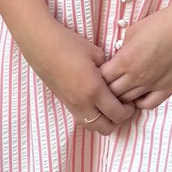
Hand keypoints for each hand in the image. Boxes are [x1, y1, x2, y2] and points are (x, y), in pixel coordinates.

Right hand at [17, 19, 135, 134]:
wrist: (40, 43)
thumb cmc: (68, 44)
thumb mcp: (96, 54)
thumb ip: (109, 70)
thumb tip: (114, 79)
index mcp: (94, 90)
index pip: (117, 114)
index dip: (128, 111)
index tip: (131, 102)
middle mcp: (82, 103)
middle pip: (105, 128)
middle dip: (117, 120)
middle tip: (122, 106)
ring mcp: (71, 105)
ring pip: (92, 127)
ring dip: (103, 121)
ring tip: (107, 106)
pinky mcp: (63, 102)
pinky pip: (81, 119)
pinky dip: (91, 117)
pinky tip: (94, 102)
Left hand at [100, 0, 171, 110]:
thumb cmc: (162, 23)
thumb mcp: (133, 31)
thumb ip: (122, 48)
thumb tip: (118, 57)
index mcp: (124, 60)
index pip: (101, 78)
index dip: (98, 77)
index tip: (99, 73)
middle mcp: (135, 76)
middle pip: (112, 93)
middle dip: (106, 90)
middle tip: (107, 85)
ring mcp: (151, 85)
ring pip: (128, 101)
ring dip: (121, 97)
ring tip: (121, 91)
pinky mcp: (167, 89)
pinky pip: (148, 104)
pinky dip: (139, 103)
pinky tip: (138, 95)